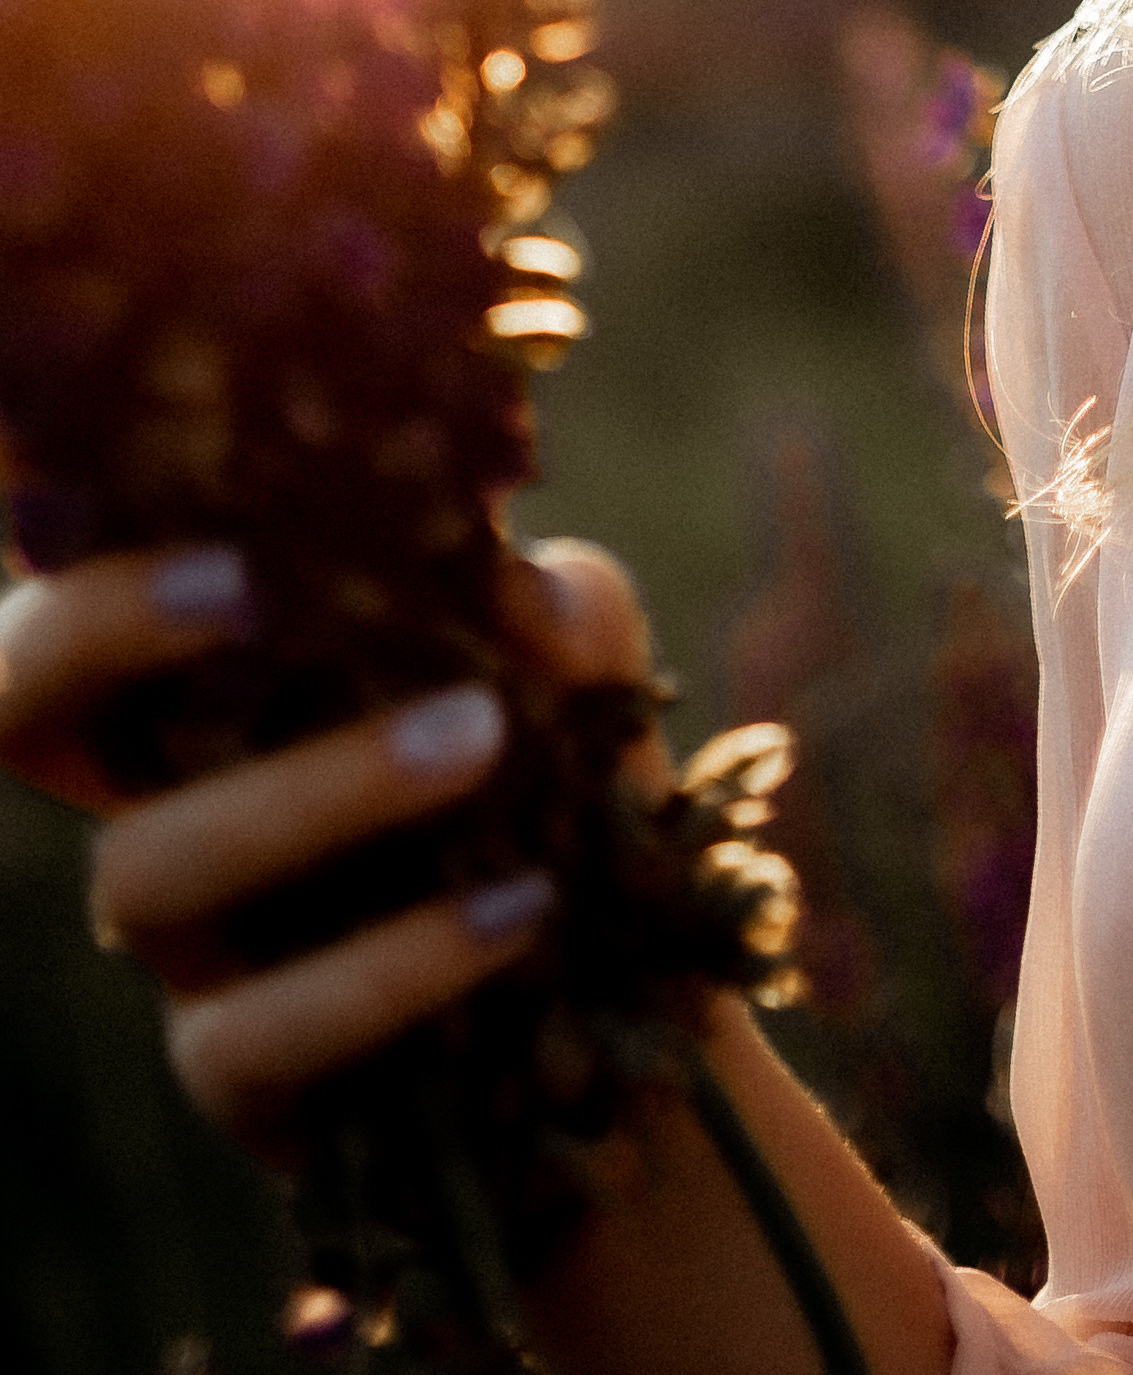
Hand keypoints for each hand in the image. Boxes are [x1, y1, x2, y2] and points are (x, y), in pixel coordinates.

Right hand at [0, 536, 653, 1147]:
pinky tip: (519, 907)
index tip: (171, 488)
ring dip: (312, 789)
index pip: (79, 607)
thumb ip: (551, 611)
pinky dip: (396, 963)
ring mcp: (185, 949)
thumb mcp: (578, 681)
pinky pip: (261, 1031)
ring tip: (479, 735)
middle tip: (241, 584)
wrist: (634, 1015)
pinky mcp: (240, 1080)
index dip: (72, 560)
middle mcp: (165, 800)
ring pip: (145, 868)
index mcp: (222, 682)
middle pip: (22, 712)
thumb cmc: (568, 801)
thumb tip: (521, 585)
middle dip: (95, 630)